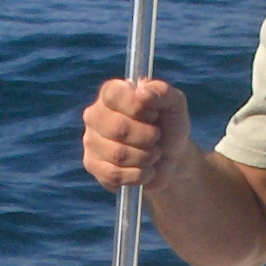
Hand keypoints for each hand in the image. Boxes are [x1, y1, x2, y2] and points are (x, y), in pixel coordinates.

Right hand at [82, 78, 192, 194]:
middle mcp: (95, 114)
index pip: (114, 95)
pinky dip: (138, 175)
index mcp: (111, 93)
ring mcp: (91, 140)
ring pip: (117, 154)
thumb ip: (162, 92)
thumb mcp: (175, 104)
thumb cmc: (169, 126)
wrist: (170, 159)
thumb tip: (141, 91)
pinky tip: (145, 170)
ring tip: (153, 154)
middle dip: (147, 137)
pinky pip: (113, 174)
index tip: (153, 114)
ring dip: (145, 158)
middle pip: (117, 128)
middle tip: (156, 138)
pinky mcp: (92, 165)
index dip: (137, 107)